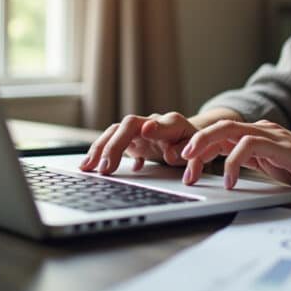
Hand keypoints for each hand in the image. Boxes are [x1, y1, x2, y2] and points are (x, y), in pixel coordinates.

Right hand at [79, 112, 197, 174]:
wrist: (191, 137)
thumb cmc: (196, 145)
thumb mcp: (202, 150)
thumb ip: (192, 154)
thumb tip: (172, 155)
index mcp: (172, 123)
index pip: (159, 123)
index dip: (153, 127)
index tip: (145, 132)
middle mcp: (151, 122)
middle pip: (128, 126)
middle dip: (115, 145)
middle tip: (106, 168)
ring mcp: (139, 129)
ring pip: (115, 132)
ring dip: (101, 148)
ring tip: (87, 167)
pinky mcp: (131, 139)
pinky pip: (112, 141)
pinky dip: (101, 153)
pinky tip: (91, 167)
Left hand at [180, 119, 290, 197]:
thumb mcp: (272, 169)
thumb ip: (251, 163)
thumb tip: (223, 172)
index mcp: (258, 136)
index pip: (219, 135)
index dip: (197, 148)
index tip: (183, 168)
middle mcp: (263, 130)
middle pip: (218, 127)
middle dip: (194, 144)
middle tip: (179, 165)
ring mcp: (272, 135)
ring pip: (228, 129)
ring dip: (205, 147)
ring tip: (192, 168)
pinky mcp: (282, 145)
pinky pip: (248, 145)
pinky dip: (232, 161)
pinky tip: (229, 181)